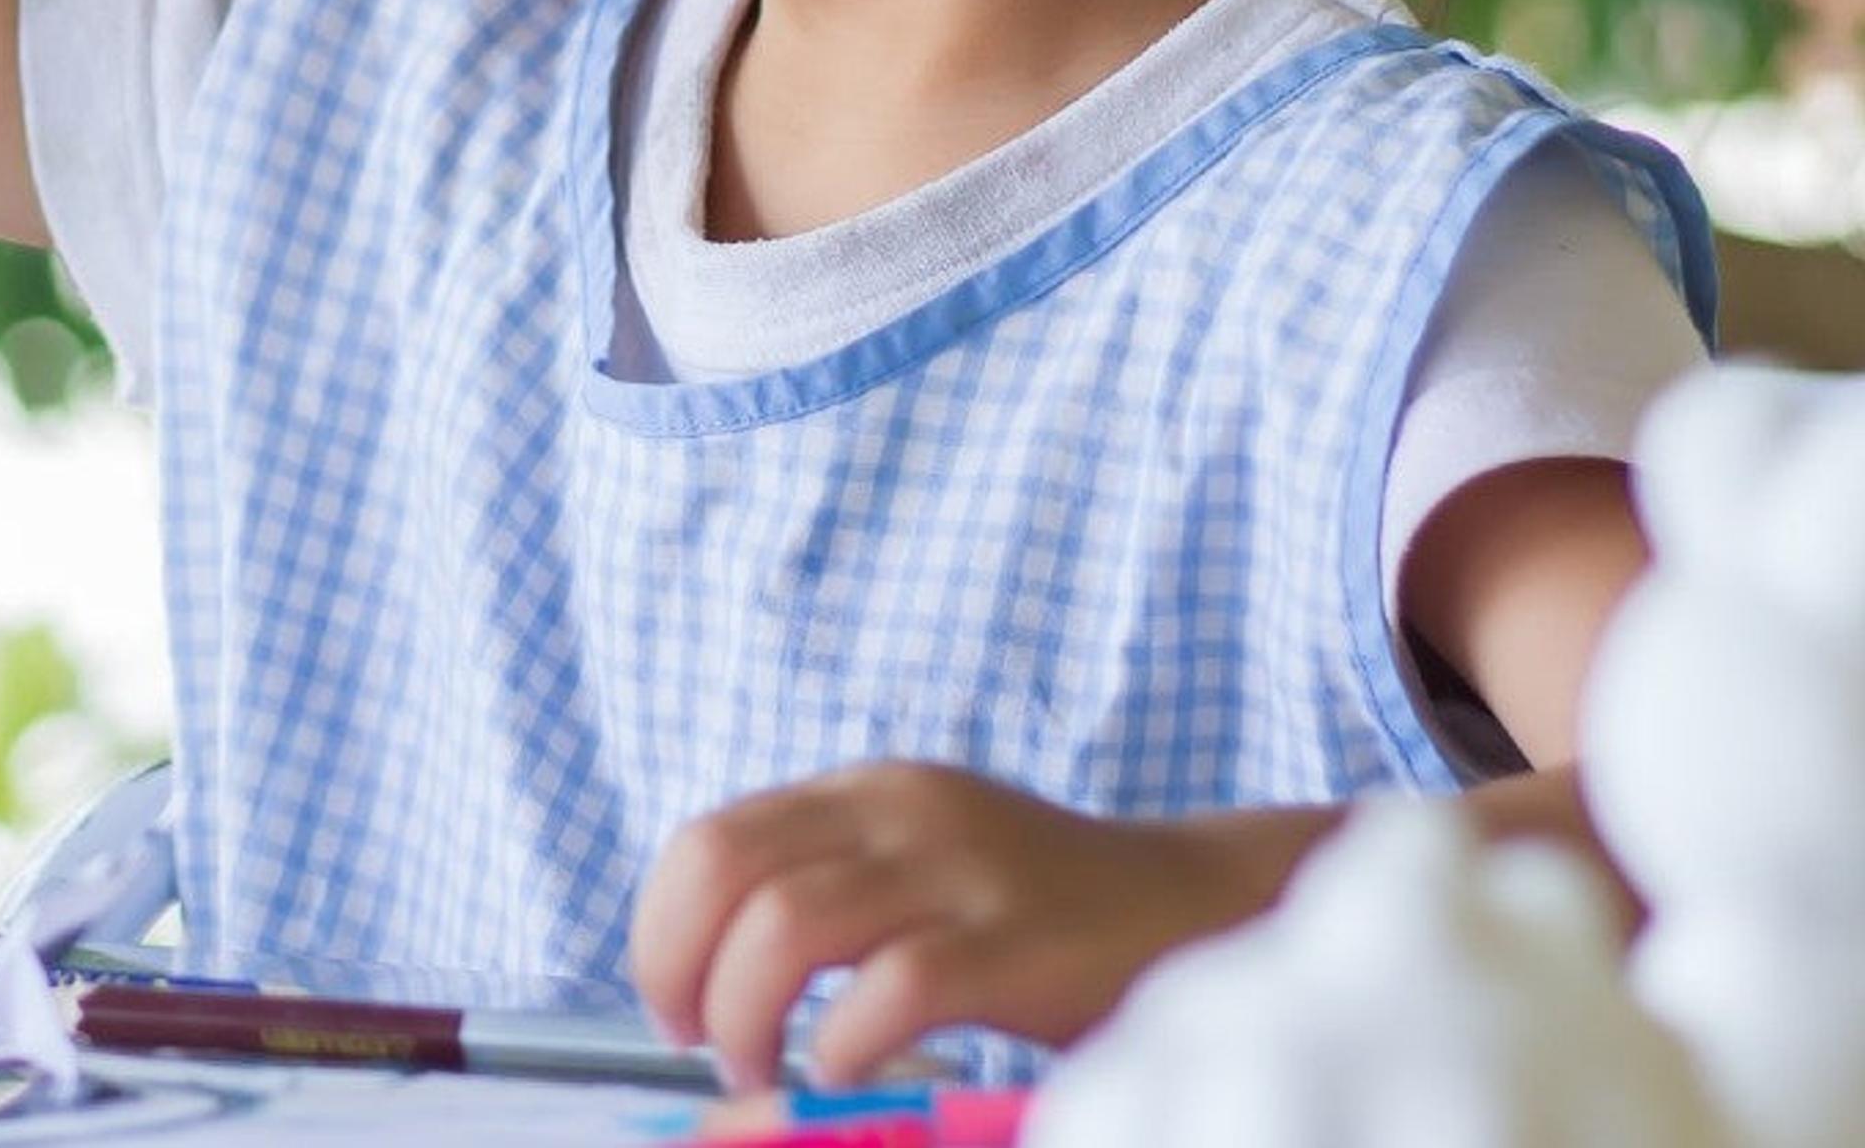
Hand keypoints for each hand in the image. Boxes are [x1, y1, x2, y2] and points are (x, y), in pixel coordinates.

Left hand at [625, 761, 1323, 1089]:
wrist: (1203, 912)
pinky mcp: (1018, 945)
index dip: (660, 927)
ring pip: (786, 923)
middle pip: (725, 867)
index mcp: (866, 794)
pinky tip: (844, 1071)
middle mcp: (902, 813)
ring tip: (762, 1069)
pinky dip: (842, 1042)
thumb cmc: (1042, 918)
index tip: (669, 1003)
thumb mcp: (921, 872)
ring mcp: (961, 873)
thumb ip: (831, 895)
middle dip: (677, 965)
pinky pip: (891, 988)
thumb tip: (705, 984)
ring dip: (744, 1012)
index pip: (709, 840)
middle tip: (696, 1041)